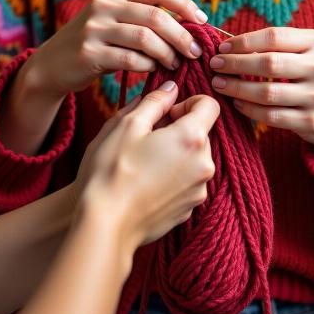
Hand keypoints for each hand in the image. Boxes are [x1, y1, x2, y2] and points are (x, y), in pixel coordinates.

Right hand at [24, 0, 207, 98]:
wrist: (52, 64)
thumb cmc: (97, 42)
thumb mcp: (116, 19)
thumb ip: (145, 16)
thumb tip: (191, 26)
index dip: (184, 4)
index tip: (202, 21)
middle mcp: (103, 4)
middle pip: (155, 16)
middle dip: (181, 35)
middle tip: (195, 52)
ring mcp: (94, 28)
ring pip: (145, 38)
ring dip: (167, 53)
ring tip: (176, 63)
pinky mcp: (88, 53)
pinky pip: (130, 59)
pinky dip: (148, 66)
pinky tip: (153, 70)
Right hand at [74, 81, 219, 249]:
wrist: (103, 225)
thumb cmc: (110, 170)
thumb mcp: (127, 124)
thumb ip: (155, 102)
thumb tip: (171, 89)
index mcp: (191, 138)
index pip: (210, 105)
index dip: (188, 102)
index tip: (166, 112)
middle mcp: (204, 164)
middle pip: (201, 133)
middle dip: (179, 129)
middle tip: (147, 137)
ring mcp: (198, 190)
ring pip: (194, 158)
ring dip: (176, 154)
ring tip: (144, 162)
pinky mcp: (189, 209)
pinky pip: (188, 182)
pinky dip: (173, 177)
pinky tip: (146, 183)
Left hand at [208, 27, 313, 154]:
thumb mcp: (307, 51)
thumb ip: (276, 45)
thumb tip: (229, 44)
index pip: (273, 37)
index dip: (243, 42)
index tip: (222, 47)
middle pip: (268, 63)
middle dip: (235, 63)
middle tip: (215, 65)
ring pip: (267, 92)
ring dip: (237, 87)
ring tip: (219, 84)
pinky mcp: (311, 122)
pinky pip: (271, 116)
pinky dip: (249, 109)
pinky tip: (237, 103)